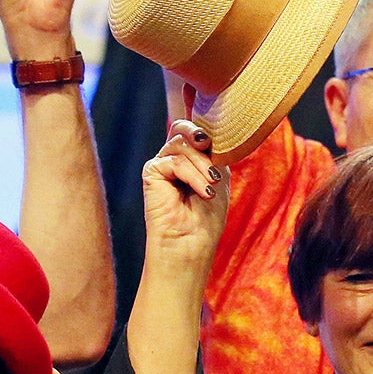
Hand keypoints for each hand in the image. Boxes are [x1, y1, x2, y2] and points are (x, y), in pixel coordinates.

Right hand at [142, 119, 227, 267]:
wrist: (191, 244)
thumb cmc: (207, 218)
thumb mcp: (219, 178)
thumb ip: (213, 153)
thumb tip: (208, 132)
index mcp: (191, 159)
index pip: (196, 130)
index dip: (208, 131)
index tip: (221, 147)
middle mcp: (174, 158)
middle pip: (184, 129)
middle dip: (202, 139)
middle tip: (215, 162)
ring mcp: (162, 164)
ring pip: (182, 144)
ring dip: (202, 166)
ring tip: (212, 187)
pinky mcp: (151, 172)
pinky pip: (175, 161)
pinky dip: (193, 175)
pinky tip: (203, 192)